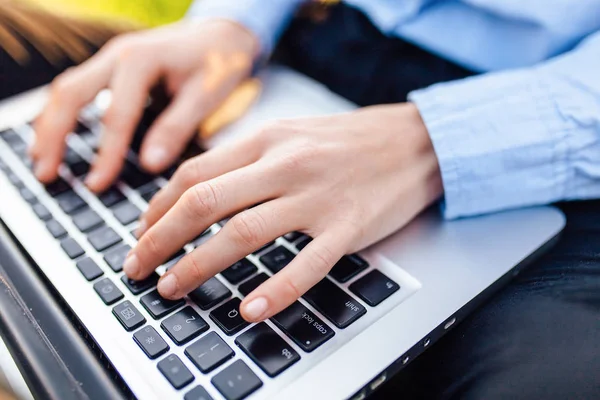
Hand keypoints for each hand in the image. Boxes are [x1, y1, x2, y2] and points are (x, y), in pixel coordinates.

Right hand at [31, 19, 257, 191]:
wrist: (223, 34)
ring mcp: (111, 58)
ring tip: (41, 162)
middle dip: (54, 136)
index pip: (116, 114)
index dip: (105, 153)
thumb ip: (177, 128)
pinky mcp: (112, 66)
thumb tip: (149, 165)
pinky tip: (56, 137)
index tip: (97, 185)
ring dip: (49, 125)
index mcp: (142, 60)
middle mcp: (118, 54)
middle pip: (70, 94)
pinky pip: (76, 88)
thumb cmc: (219, 63)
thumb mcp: (205, 95)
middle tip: (46, 175)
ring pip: (66, 88)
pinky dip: (61, 113)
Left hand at [125, 103, 442, 321]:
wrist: (414, 141)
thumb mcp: (290, 134)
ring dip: (198, 264)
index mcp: (266, 140)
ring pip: (243, 233)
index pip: (194, 174)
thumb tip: (197, 191)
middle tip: (138, 268)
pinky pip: (306, 263)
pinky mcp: (347, 227)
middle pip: (204, 202)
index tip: (142, 234)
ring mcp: (316, 196)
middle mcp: (284, 164)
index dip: (157, 209)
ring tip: (172, 288)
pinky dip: (275, 289)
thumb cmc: (347, 141)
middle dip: (160, 240)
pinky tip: (251, 309)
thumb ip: (246, 160)